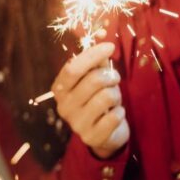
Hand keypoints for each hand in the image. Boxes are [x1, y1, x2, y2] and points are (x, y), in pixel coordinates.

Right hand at [51, 42, 129, 158]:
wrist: (103, 135)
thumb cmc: (98, 100)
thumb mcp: (94, 80)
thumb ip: (95, 63)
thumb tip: (103, 42)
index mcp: (59, 89)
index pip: (72, 68)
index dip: (92, 55)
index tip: (110, 46)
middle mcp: (63, 106)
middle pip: (92, 81)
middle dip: (110, 76)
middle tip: (114, 79)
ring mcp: (76, 123)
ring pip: (106, 97)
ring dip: (116, 95)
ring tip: (114, 99)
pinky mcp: (91, 137)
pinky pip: (114, 117)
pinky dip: (120, 113)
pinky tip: (115, 115)